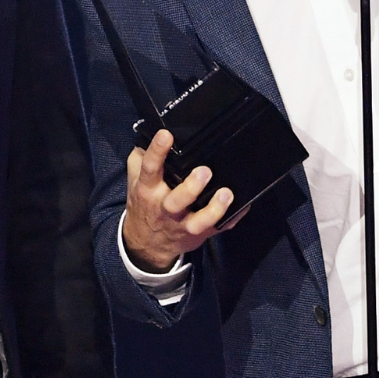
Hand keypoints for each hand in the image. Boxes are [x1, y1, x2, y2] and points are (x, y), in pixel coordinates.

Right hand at [122, 129, 237, 272]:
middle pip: (176, 201)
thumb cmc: (145, 204)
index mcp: (148, 190)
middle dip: (191, 187)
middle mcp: (165, 208)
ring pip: (198, 222)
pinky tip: (242, 207)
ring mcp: (183, 224)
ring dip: (213, 210)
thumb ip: (141, 158)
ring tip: (226, 194)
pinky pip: (218, 228)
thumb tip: (151, 134)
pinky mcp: (200, 233)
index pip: (150, 169)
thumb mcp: (136, 180)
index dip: (157, 152)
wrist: (146, 243)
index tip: (166, 135)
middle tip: (204, 171)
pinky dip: (231, 219)